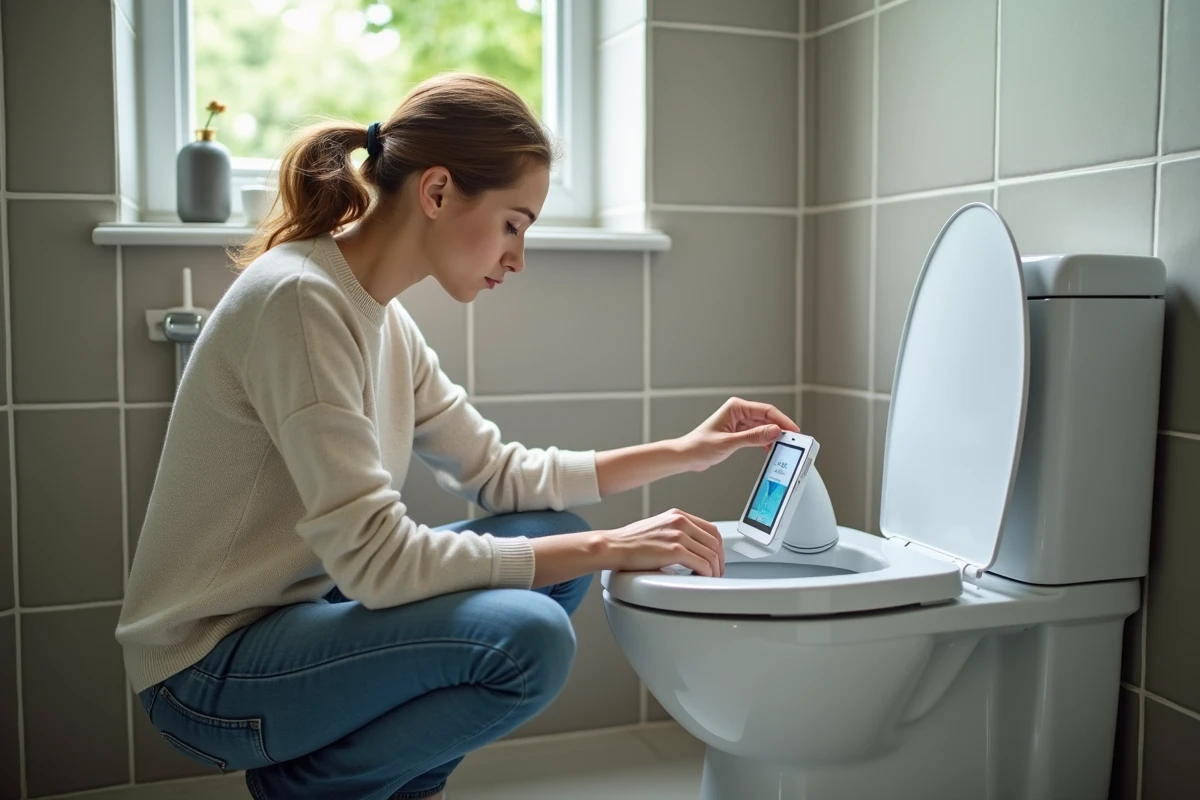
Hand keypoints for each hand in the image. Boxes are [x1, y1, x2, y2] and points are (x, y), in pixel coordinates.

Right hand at [602, 508, 724, 576]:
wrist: (613, 546)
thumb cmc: (630, 542)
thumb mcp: (657, 528)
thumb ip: (675, 532)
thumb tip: (690, 548)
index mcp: (677, 515)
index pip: (710, 529)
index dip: (718, 546)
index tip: (717, 558)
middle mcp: (680, 522)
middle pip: (715, 541)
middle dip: (720, 560)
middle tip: (717, 572)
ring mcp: (678, 535)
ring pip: (711, 554)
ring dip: (715, 569)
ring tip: (710, 578)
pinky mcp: (674, 551)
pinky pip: (702, 564)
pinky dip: (706, 574)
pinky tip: (702, 578)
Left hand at [676, 397, 800, 472]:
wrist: (686, 456)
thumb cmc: (700, 446)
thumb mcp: (729, 442)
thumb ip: (753, 437)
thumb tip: (774, 431)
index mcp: (736, 407)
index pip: (766, 411)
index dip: (782, 420)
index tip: (794, 430)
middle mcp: (738, 412)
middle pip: (767, 418)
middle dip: (780, 429)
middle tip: (793, 441)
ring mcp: (739, 422)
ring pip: (763, 427)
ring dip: (772, 437)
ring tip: (783, 447)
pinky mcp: (738, 432)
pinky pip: (757, 434)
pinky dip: (764, 441)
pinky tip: (770, 449)